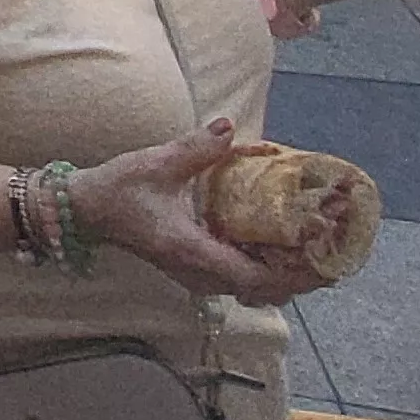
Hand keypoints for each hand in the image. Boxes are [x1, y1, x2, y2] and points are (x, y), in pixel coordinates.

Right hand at [67, 121, 328, 306]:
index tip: (326, 263)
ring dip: (286, 275)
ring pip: (254, 290)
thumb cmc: (117, 190)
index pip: (256, 279)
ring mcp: (196, 275)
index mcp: (193, 252)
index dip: (296, 276)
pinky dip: (267, 270)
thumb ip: (195, 149)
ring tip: (314, 250)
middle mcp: (198, 272)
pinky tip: (279, 246)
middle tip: (333, 252)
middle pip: (264, 291)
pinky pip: (241, 280)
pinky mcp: (194, 269)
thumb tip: (229, 128)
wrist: (86, 211)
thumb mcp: (155, 164)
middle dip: (302, 276)